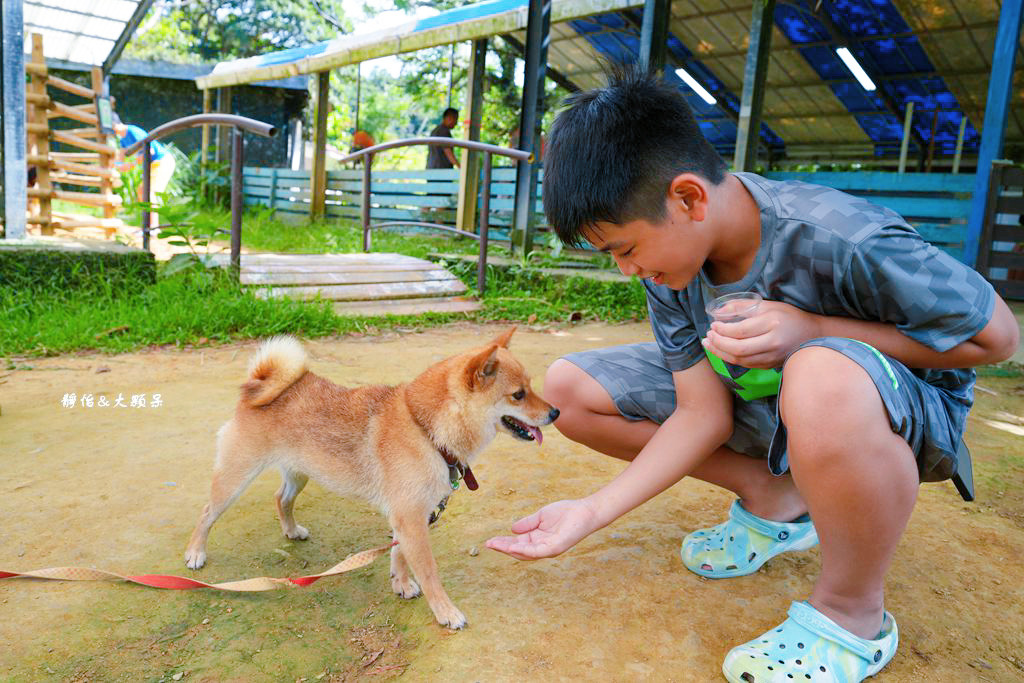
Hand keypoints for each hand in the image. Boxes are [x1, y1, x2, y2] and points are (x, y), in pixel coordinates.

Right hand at [485, 499, 600, 560]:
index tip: (490, 540)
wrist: (585, 511)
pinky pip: (537, 551)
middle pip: (518, 551)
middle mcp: (542, 547)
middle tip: (488, 544)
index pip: (517, 543)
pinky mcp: (556, 548)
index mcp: (538, 540)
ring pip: (525, 553)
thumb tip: (512, 529)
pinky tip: (513, 546)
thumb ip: (527, 523)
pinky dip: (524, 550)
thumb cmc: (566, 512)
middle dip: (503, 548)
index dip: (503, 542)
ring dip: (509, 550)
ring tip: (496, 545)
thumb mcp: (541, 516)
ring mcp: (548, 549)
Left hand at [702, 300, 821, 368]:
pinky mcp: (770, 365)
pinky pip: (746, 365)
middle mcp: (773, 342)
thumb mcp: (767, 305)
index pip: (740, 331)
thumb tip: (718, 311)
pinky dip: (730, 358)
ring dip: (720, 353)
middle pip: (738, 349)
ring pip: (740, 360)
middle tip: (707, 336)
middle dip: (718, 343)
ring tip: (708, 344)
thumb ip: (742, 306)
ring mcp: (772, 356)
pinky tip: (721, 351)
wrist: (811, 335)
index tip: (713, 325)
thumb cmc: (788, 316)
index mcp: (772, 323)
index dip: (722, 330)